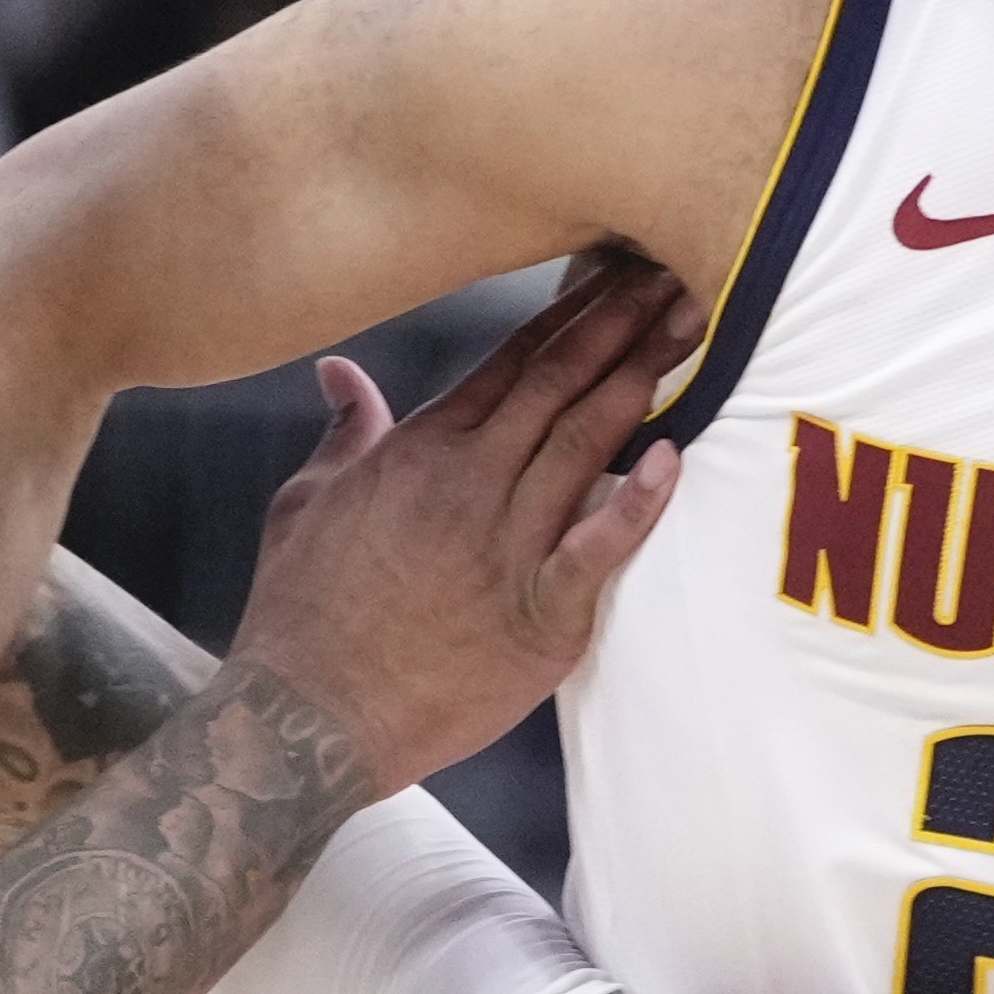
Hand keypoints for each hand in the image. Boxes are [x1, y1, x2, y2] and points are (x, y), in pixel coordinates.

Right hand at [226, 266, 695, 791]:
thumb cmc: (300, 617)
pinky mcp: (537, 618)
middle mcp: (468, 483)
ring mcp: (504, 547)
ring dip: (641, 381)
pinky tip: (674, 458)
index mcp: (420, 451)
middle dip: (622, 324)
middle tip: (677, 272)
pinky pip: (597, 550)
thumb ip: (343, 432)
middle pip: (559, 384)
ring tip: (693, 327)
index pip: (510, 362)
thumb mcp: (304, 504)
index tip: (618, 273)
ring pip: (583, 444)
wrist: (305, 720)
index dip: (571, 312)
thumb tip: (342, 373)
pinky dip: (636, 504)